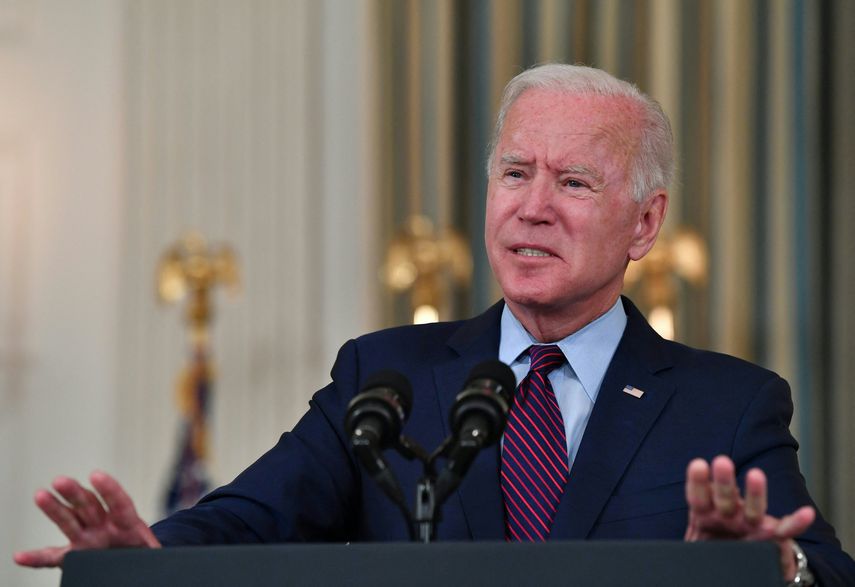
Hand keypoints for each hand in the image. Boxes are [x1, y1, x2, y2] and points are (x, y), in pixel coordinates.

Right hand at [13, 470, 159, 567]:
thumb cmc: (150, 555)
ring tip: (41, 495)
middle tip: (61, 480)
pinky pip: (55, 556)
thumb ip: (156, 552)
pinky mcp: (79, 553)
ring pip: (71, 520)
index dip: (110, 490)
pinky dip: (37, 557)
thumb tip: (168, 557)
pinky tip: (20, 557)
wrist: (145, 564)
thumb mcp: (157, 552)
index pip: (120, 504)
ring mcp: (90, 538)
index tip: (96, 475)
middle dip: (75, 493)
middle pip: (90, 506)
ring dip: (55, 508)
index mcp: (129, 525)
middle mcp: (106, 527)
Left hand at [684, 455, 814, 581]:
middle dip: (724, 480)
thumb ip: (686, 535)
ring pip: (753, 507)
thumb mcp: (696, 540)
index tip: (698, 464)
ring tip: (755, 475)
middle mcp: (729, 514)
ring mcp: (750, 524)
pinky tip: (805, 513)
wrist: (744, 563)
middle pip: (725, 496)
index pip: (698, 497)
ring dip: (755, 492)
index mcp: (706, 514)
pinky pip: (785, 530)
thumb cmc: (716, 546)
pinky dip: (796, 522)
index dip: (698, 482)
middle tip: (722, 461)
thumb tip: (657, 551)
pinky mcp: (772, 536)